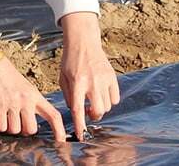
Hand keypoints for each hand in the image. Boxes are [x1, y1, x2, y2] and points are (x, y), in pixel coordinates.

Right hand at [0, 48, 66, 140]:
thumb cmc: (5, 74)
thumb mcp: (24, 87)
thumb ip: (29, 103)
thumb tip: (28, 122)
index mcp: (35, 95)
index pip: (53, 115)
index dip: (59, 131)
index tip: (61, 142)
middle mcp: (26, 100)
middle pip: (31, 130)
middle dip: (23, 131)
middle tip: (15, 122)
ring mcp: (13, 103)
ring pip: (15, 130)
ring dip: (8, 127)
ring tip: (3, 116)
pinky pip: (1, 127)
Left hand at [59, 12, 119, 140]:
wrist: (83, 42)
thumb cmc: (70, 61)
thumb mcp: (63, 78)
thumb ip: (69, 96)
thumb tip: (76, 112)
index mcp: (77, 82)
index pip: (78, 109)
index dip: (79, 125)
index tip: (80, 135)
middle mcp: (92, 82)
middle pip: (98, 111)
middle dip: (93, 116)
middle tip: (88, 112)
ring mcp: (104, 79)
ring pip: (107, 106)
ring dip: (100, 108)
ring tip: (93, 100)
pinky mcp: (113, 76)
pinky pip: (115, 98)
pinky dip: (110, 101)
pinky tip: (102, 94)